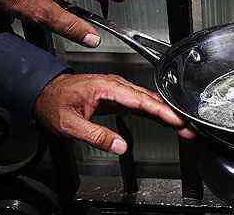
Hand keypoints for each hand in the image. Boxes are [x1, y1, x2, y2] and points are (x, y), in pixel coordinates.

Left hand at [34, 74, 194, 153]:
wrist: (45, 91)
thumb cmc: (55, 102)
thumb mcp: (70, 124)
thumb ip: (96, 135)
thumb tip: (119, 146)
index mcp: (107, 88)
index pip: (140, 100)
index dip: (161, 111)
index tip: (176, 120)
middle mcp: (115, 86)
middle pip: (149, 99)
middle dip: (171, 113)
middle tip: (188, 127)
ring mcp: (117, 90)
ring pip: (147, 99)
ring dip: (165, 112)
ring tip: (182, 125)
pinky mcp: (117, 95)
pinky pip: (140, 102)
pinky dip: (154, 110)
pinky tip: (164, 118)